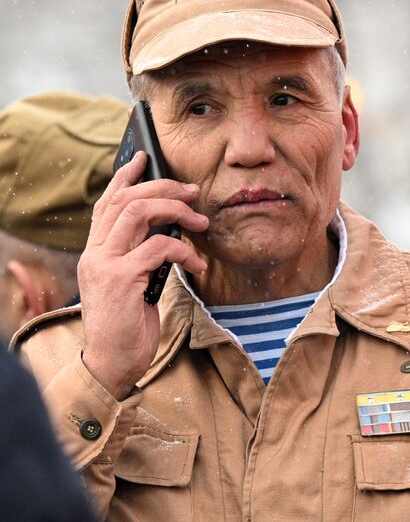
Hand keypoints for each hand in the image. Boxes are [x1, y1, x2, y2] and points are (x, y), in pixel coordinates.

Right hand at [77, 151, 207, 400]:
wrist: (112, 362)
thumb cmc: (127, 324)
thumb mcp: (133, 283)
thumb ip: (140, 255)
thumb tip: (171, 229)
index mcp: (96, 251)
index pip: (106, 203)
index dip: (125, 177)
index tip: (145, 159)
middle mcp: (95, 253)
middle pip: (126, 199)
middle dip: (164, 189)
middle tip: (194, 193)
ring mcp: (105, 264)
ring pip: (139, 213)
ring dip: (177, 212)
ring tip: (202, 224)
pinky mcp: (122, 279)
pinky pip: (160, 247)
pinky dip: (186, 252)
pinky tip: (198, 267)